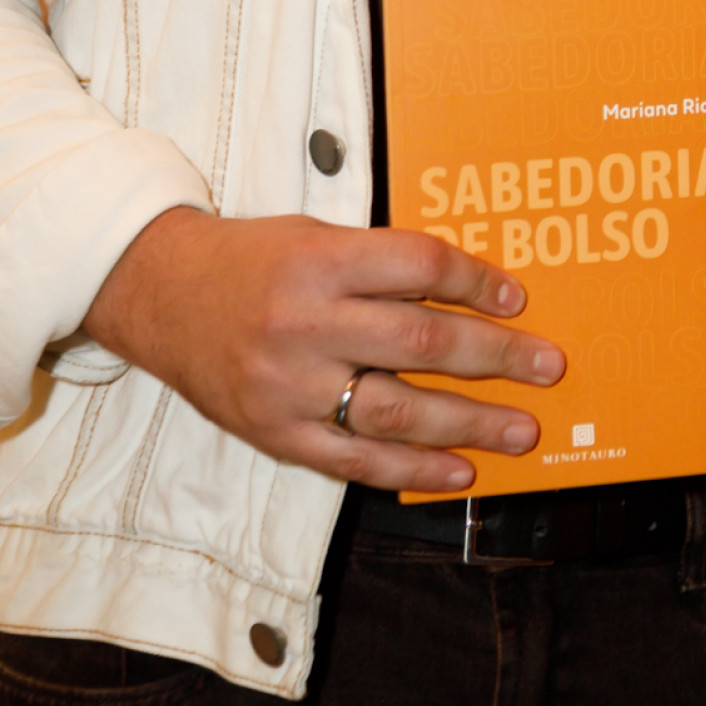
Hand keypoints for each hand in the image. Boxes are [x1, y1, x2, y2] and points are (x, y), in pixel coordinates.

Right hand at [85, 207, 564, 492]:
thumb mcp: (315, 236)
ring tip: (522, 429)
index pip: (417, 266)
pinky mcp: (275, 433)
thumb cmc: (252, 259)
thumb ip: (380, 264)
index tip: (517, 299)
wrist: (157, 293)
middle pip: (419, 342)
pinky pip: (355, 459)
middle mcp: (305, 323)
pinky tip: (460, 470)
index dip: (475, 282)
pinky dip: (413, 468)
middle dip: (495, 357)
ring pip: (396, 410)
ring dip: (469, 423)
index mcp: (320, 260)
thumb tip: (469, 297)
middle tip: (548, 367)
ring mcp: (289, 385)